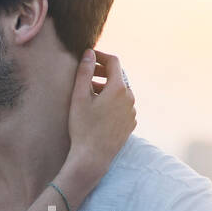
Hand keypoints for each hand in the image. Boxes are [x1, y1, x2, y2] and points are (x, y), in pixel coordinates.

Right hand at [65, 50, 135, 181]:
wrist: (93, 157)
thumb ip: (85, 71)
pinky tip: (99, 109)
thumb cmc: (83, 127)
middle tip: (87, 75)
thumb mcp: (79, 97)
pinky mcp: (130, 123)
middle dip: (102, 72)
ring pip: (121, 92)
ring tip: (90, 93)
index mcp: (119, 88)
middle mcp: (130, 98)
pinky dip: (112, 101)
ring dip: (107, 88)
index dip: (100, 56)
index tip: (89, 56)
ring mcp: (132, 112)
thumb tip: (89, 53)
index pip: (113, 62)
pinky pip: (123, 105)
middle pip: (118, 76)